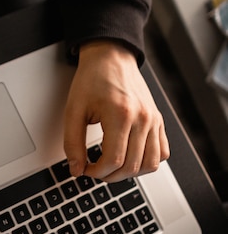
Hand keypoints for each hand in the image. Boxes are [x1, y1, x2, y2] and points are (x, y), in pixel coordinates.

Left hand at [64, 40, 169, 181]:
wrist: (110, 57)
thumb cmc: (92, 80)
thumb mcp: (73, 111)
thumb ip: (72, 143)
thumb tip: (76, 169)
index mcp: (121, 114)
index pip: (114, 160)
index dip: (96, 172)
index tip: (85, 169)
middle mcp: (143, 118)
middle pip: (132, 166)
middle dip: (110, 176)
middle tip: (94, 170)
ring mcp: (154, 120)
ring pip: (151, 164)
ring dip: (130, 173)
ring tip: (111, 167)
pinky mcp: (158, 120)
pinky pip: (162, 153)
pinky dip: (147, 162)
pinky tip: (129, 157)